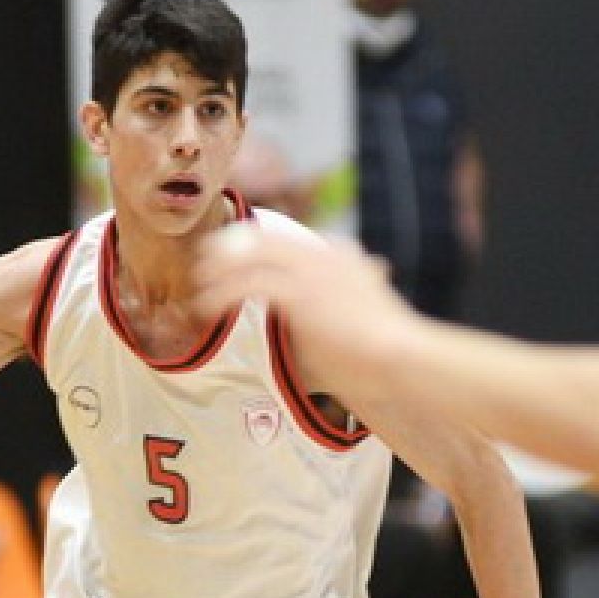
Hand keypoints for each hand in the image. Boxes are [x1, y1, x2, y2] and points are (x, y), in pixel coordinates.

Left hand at [195, 225, 419, 388]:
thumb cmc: (384, 352)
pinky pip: (246, 285)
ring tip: (199, 290)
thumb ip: (349, 306)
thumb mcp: (366, 318)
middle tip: (204, 263)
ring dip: (218, 274)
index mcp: (342, 255)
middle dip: (229, 248)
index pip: (288, 240)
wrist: (399, 358)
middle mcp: (324, 253)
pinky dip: (221, 295)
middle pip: (262, 239)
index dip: (255, 247)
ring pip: (249, 258)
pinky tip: (207, 308)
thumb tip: (350, 314)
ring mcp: (311, 270)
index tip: (233, 257)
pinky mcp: (297, 292)